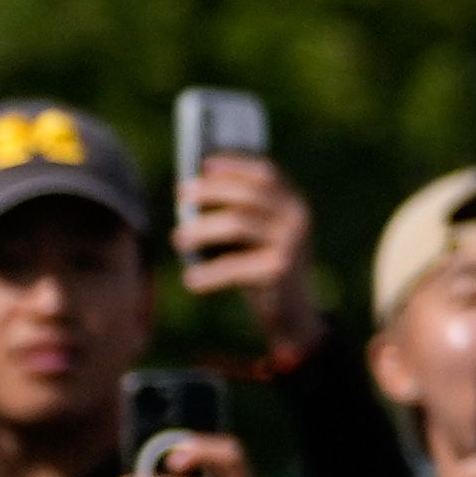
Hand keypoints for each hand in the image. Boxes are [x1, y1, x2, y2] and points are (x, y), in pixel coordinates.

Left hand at [175, 149, 321, 345]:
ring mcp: (291, 244)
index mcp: (293, 203)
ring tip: (178, 239)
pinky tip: (189, 280)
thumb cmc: (263, 266)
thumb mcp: (257, 235)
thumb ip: (237, 212)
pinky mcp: (281, 270)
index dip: (235, 165)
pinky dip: (209, 273)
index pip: (265, 173)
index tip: (204, 164)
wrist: (293, 312)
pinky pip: (235, 266)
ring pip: (238, 223)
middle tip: (180, 197)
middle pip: (248, 193)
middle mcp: (297, 218)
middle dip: (210, 191)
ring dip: (202, 229)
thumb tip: (190, 193)